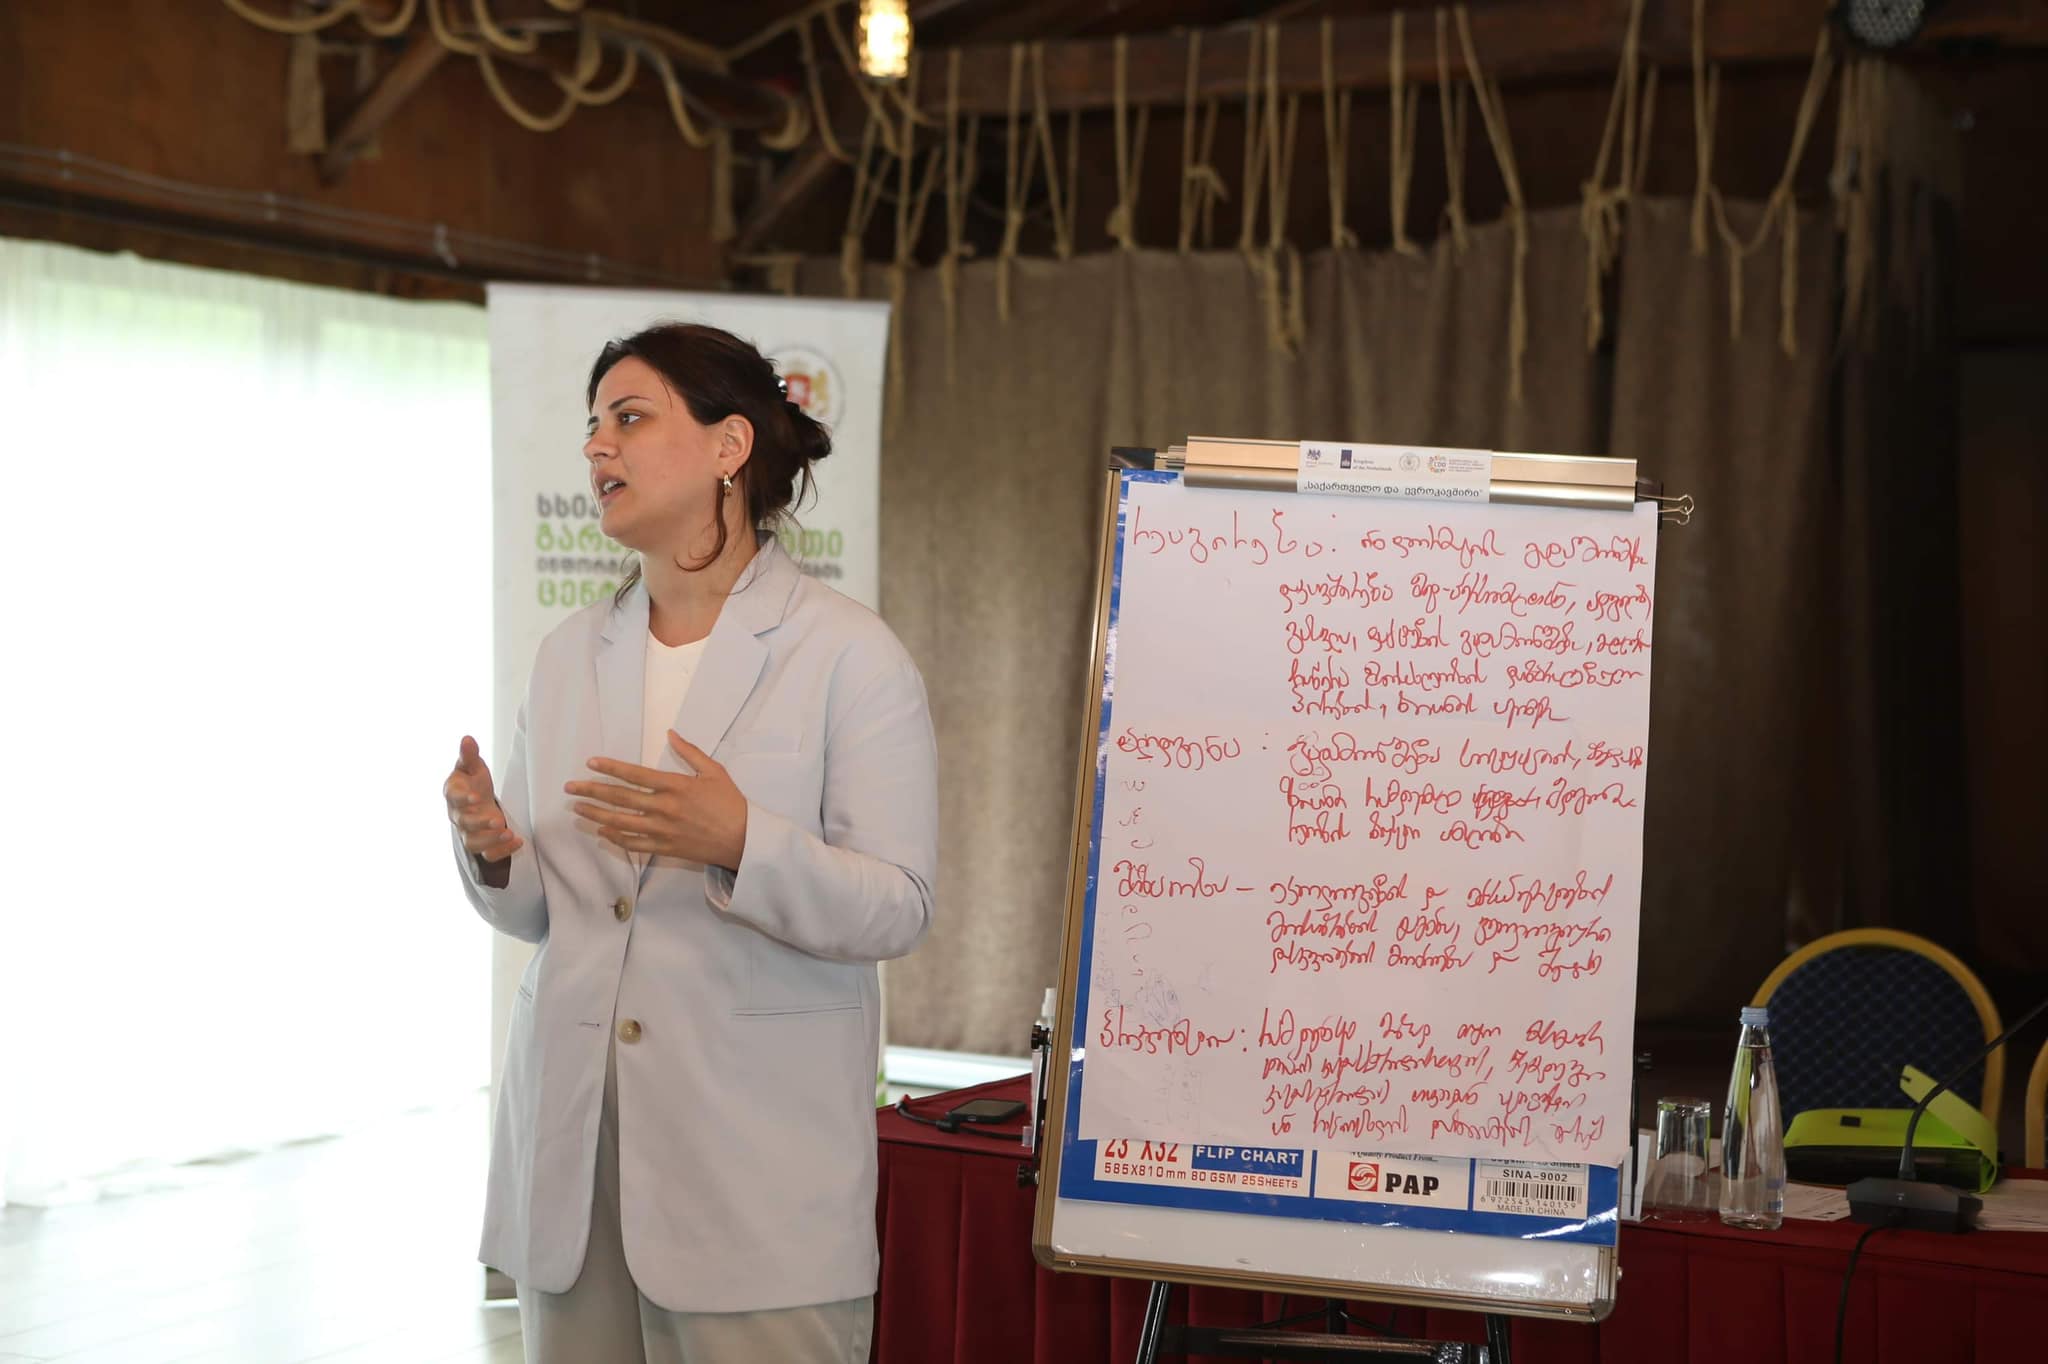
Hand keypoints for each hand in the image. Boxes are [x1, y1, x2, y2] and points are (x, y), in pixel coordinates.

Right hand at [445, 735, 522, 862]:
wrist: (477, 800)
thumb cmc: (472, 781)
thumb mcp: (473, 766)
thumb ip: (469, 755)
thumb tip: (467, 738)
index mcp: (453, 794)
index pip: (453, 798)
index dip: (463, 799)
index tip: (475, 797)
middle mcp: (458, 816)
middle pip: (464, 823)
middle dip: (479, 823)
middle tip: (497, 820)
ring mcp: (469, 832)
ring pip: (473, 843)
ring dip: (491, 841)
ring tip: (509, 833)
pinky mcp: (482, 844)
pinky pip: (488, 854)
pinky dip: (502, 851)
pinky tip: (518, 842)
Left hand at [565, 732, 748, 868]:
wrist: (744, 839)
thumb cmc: (731, 803)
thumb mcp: (715, 771)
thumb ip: (690, 752)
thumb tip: (670, 734)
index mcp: (676, 786)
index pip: (635, 775)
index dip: (611, 768)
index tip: (590, 763)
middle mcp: (664, 808)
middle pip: (620, 798)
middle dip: (591, 792)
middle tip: (571, 788)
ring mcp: (662, 830)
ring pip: (620, 822)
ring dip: (596, 815)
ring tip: (578, 810)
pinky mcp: (665, 848)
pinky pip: (633, 844)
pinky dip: (615, 838)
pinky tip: (602, 832)